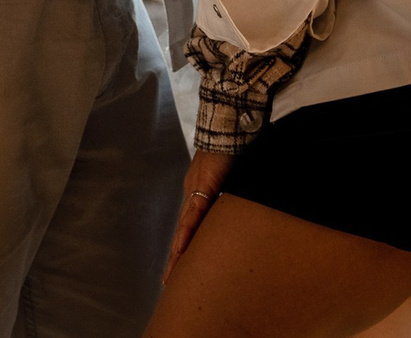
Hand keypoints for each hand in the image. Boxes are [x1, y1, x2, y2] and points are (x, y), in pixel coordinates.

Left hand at [164, 148, 234, 282]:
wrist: (228, 127)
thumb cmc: (233, 148)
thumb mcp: (232, 178)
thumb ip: (231, 193)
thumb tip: (242, 208)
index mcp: (200, 192)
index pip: (189, 225)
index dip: (184, 246)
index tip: (178, 266)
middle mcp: (193, 194)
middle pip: (181, 232)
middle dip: (175, 257)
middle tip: (168, 282)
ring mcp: (195, 191)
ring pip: (183, 229)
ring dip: (177, 253)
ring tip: (171, 274)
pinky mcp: (202, 188)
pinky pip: (193, 216)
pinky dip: (186, 234)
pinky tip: (181, 251)